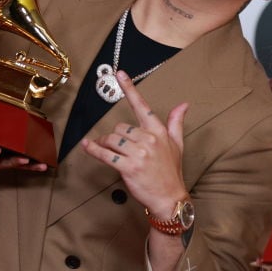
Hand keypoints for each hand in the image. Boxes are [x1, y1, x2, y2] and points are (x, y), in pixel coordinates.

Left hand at [81, 71, 187, 215]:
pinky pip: (105, 154)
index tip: (120, 73)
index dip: (130, 89)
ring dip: (106, 145)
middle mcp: (149, 139)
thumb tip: (184, 104)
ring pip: (111, 140)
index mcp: (159, 132)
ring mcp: (138, 153)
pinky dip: (93, 150)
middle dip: (115, 137)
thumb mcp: (177, 144)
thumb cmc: (171, 171)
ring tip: (110, 152)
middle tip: (119, 148)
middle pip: (120, 127)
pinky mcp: (128, 167)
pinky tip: (88, 146)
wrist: (170, 197)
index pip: (142, 106)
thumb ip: (176, 123)